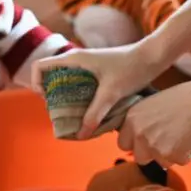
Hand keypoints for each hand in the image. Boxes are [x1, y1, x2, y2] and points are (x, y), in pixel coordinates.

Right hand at [31, 42, 163, 137]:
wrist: (153, 56)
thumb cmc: (132, 68)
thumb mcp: (112, 92)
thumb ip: (95, 113)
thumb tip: (80, 134)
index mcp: (75, 59)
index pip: (41, 66)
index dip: (36, 83)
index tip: (46, 100)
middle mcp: (78, 60)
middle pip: (52, 78)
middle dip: (52, 97)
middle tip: (63, 115)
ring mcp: (88, 66)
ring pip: (67, 83)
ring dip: (67, 100)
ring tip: (76, 117)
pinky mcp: (98, 73)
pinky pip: (80, 86)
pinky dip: (80, 98)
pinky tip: (91, 112)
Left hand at [118, 81, 190, 166]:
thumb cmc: (185, 95)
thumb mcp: (155, 102)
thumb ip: (144, 118)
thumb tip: (142, 131)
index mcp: (132, 118)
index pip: (123, 142)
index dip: (136, 142)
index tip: (146, 139)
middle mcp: (139, 134)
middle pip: (140, 157)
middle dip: (152, 153)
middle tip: (167, 140)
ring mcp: (154, 147)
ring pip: (160, 161)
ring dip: (171, 154)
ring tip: (184, 135)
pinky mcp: (171, 156)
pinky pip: (179, 161)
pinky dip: (187, 153)